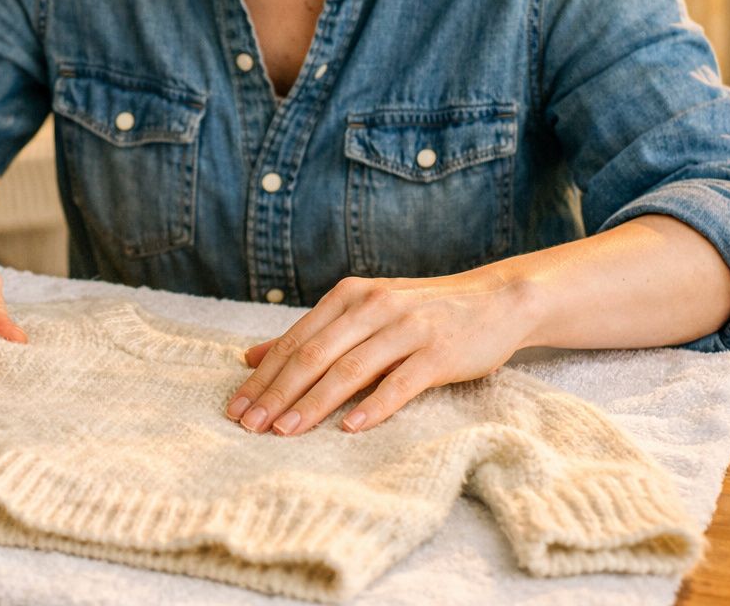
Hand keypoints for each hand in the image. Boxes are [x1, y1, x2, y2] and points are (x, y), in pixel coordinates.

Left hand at [225, 268, 529, 435]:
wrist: (495, 300)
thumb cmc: (419, 312)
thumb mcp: (361, 311)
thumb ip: (310, 334)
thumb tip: (250, 357)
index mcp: (348, 297)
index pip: (294, 341)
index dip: (263, 376)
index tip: (235, 407)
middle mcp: (372, 307)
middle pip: (313, 356)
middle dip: (277, 393)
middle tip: (248, 425)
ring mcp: (406, 329)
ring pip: (349, 370)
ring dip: (313, 404)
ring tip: (284, 432)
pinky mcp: (438, 353)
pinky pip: (400, 383)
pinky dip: (372, 406)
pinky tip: (348, 428)